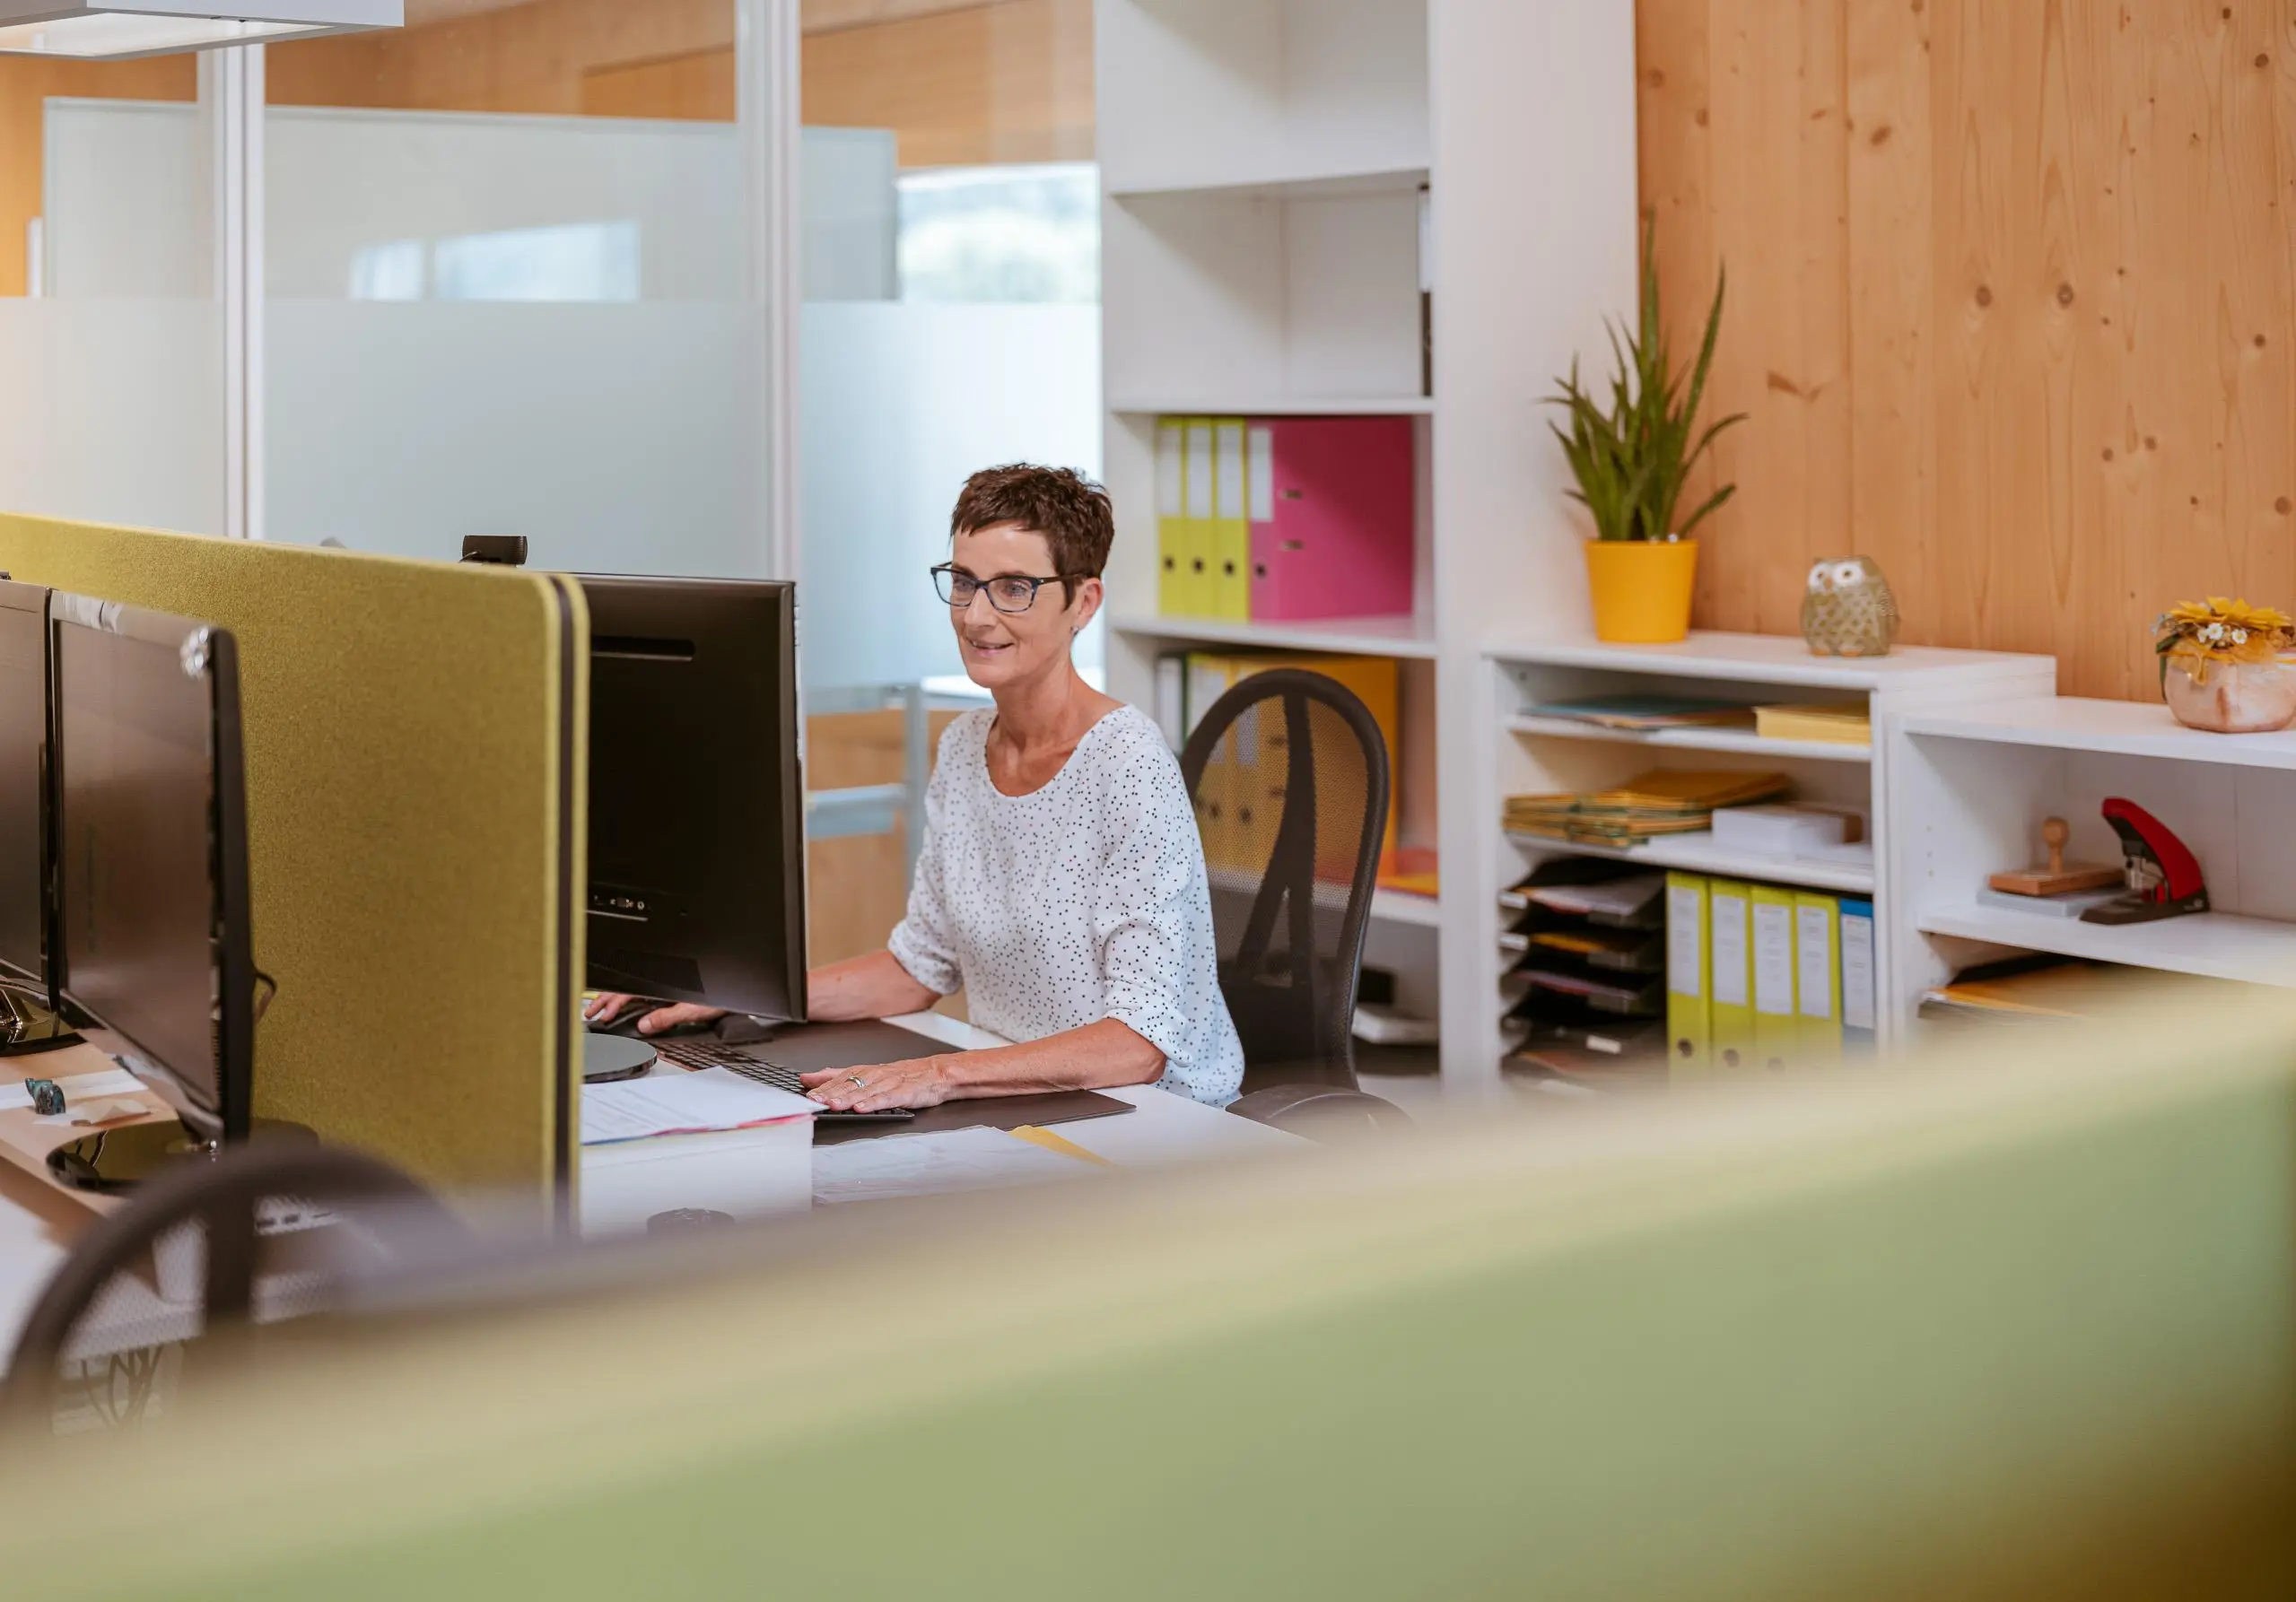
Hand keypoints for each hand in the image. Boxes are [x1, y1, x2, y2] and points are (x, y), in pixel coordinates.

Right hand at [584, 994, 726, 1035]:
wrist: (735, 987)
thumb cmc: (718, 995)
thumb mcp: (689, 1009)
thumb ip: (665, 1018)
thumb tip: (645, 1026)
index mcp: (660, 985)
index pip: (627, 993)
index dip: (612, 1004)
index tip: (600, 1015)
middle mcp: (659, 982)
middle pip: (625, 989)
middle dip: (605, 999)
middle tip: (590, 1012)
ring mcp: (663, 985)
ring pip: (632, 990)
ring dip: (615, 999)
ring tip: (601, 1009)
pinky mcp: (669, 990)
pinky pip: (643, 994)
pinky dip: (630, 1000)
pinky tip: (625, 1007)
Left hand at [800, 1058, 954, 1112]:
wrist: (938, 1073)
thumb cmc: (905, 1075)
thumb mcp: (868, 1073)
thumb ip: (838, 1075)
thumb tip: (809, 1077)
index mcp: (866, 1072)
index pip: (841, 1077)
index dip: (823, 1086)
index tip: (806, 1093)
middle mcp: (876, 1075)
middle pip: (850, 1084)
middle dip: (831, 1092)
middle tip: (814, 1100)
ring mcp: (891, 1083)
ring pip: (866, 1091)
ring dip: (848, 1098)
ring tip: (832, 1105)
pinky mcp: (905, 1093)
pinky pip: (888, 1098)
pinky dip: (874, 1103)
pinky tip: (861, 1109)